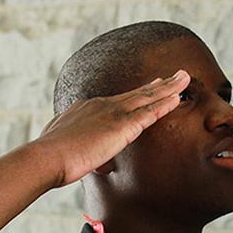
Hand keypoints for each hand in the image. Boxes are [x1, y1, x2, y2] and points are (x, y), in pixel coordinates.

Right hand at [34, 70, 190, 187]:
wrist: (46, 157)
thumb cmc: (51, 157)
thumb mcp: (64, 144)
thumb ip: (77, 146)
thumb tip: (81, 157)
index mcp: (89, 108)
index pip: (120, 100)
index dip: (139, 93)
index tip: (153, 85)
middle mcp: (103, 105)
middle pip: (138, 92)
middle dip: (159, 84)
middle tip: (176, 75)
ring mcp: (113, 113)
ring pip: (147, 97)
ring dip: (169, 87)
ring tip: (185, 78)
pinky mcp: (121, 126)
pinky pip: (149, 113)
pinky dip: (165, 104)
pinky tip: (178, 98)